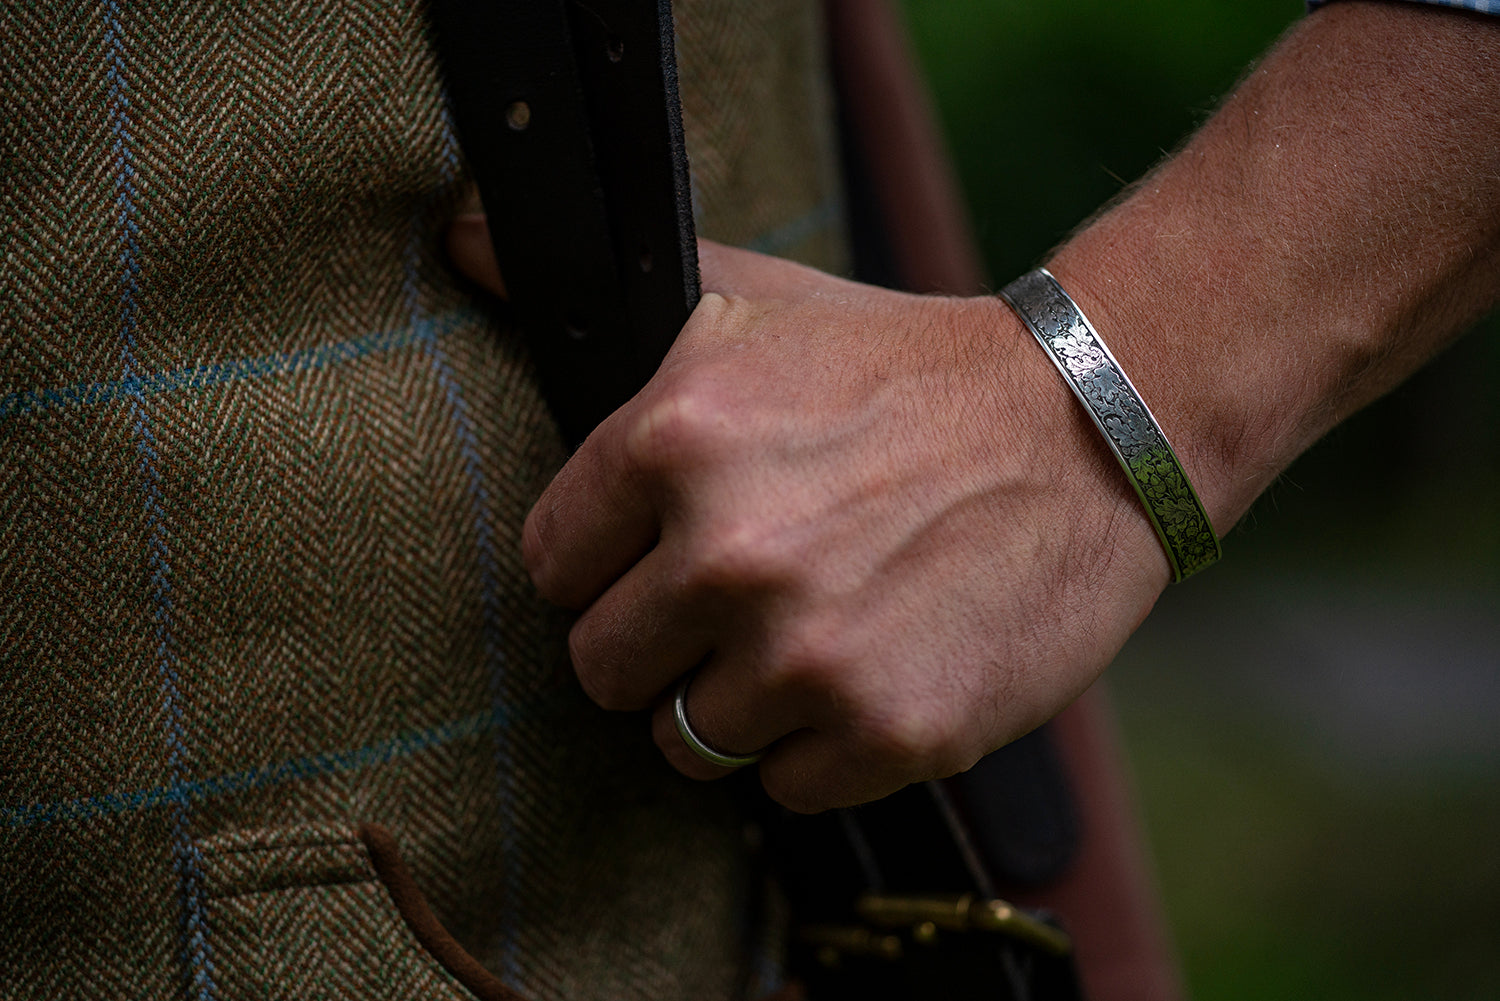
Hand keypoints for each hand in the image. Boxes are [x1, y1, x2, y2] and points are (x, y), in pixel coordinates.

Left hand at [449, 220, 1167, 811]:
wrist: (1092, 428)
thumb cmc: (907, 369)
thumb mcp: (753, 304)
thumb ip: (606, 297)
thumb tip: (458, 232)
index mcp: (674, 441)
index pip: (552, 566)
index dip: (609, 564)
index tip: (666, 552)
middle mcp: (727, 553)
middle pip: (603, 668)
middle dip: (662, 641)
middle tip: (747, 598)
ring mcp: (806, 653)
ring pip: (687, 741)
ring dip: (739, 700)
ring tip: (815, 631)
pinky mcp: (886, 731)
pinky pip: (782, 787)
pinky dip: (819, 747)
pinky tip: (871, 669)